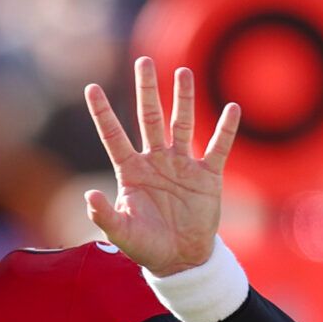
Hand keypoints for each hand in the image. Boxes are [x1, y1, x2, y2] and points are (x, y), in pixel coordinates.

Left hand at [83, 58, 239, 276]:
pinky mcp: (207, 176)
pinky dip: (226, 130)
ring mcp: (182, 165)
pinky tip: (233, 108)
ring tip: (183, 73)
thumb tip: (89, 195)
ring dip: (183, 99)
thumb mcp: (122, 233)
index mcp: (131, 171)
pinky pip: (218, 147)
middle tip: (143, 61)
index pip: (114, 136)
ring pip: (182, 124)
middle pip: (149, 118)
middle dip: (146, 90)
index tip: (90, 87)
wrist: (181, 260)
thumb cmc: (147, 246)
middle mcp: (155, 161)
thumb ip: (104, 215)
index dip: (102, 113)